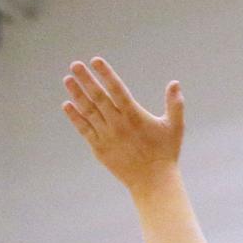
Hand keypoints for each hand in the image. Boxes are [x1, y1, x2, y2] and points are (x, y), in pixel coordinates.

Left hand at [62, 57, 184, 192]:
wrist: (154, 182)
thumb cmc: (166, 154)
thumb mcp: (174, 128)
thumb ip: (174, 105)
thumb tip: (175, 83)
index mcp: (135, 116)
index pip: (117, 89)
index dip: (106, 73)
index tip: (95, 60)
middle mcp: (118, 124)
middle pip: (99, 97)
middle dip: (86, 79)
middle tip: (75, 64)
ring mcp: (107, 136)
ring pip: (88, 111)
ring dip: (77, 94)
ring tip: (68, 80)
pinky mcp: (100, 148)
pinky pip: (84, 129)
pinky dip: (75, 117)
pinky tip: (68, 105)